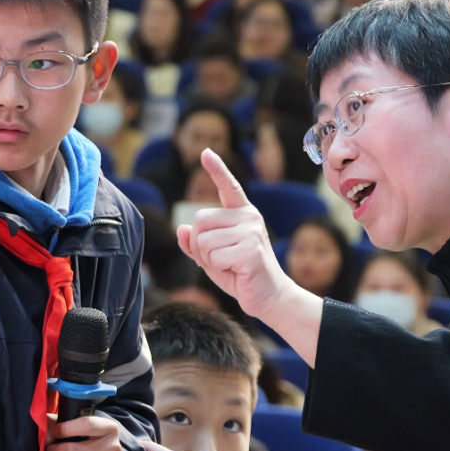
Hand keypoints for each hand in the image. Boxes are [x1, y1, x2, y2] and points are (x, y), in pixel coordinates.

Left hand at [178, 150, 299, 321]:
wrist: (267, 297)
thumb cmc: (240, 275)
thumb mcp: (212, 258)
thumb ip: (196, 244)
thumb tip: (181, 229)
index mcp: (242, 214)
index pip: (229, 187)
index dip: (217, 170)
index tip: (205, 153)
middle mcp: (249, 217)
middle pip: (199, 220)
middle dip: (199, 244)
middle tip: (217, 259)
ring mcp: (252, 232)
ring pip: (204, 241)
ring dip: (208, 260)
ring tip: (229, 267)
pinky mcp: (252, 250)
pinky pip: (214, 257)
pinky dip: (217, 269)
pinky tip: (236, 272)